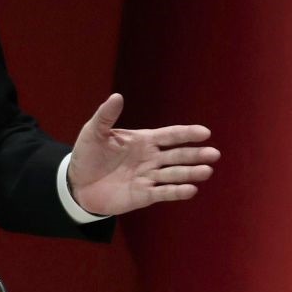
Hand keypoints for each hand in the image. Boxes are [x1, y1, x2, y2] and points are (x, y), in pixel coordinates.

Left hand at [67, 93, 219, 215]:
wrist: (77, 183)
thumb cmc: (88, 154)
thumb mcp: (94, 132)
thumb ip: (106, 116)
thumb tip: (117, 96)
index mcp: (143, 141)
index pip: (169, 136)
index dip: (186, 134)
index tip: (205, 132)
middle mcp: (150, 158)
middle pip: (177, 155)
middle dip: (195, 155)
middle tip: (214, 154)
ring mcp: (149, 177)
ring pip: (174, 174)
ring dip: (190, 173)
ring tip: (207, 170)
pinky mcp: (144, 195)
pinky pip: (163, 192)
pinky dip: (177, 191)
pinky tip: (191, 189)